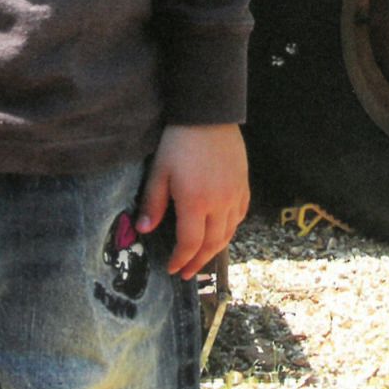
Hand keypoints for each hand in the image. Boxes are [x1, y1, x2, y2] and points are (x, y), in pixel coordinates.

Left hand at [136, 123, 249, 278]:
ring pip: (228, 233)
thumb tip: (144, 230)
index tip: (173, 269)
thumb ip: (152, 204)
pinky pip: (240, 216)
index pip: (190, 243)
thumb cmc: (178, 142)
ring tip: (202, 259)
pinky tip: (220, 234)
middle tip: (187, 273)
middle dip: (198, 262)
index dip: (181, 260)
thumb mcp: (159, 173)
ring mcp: (235, 194)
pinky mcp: (243, 185)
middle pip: (212, 243)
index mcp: (196, 203)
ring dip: (215, 250)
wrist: (209, 114)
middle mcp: (220, 203)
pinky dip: (230, 230)